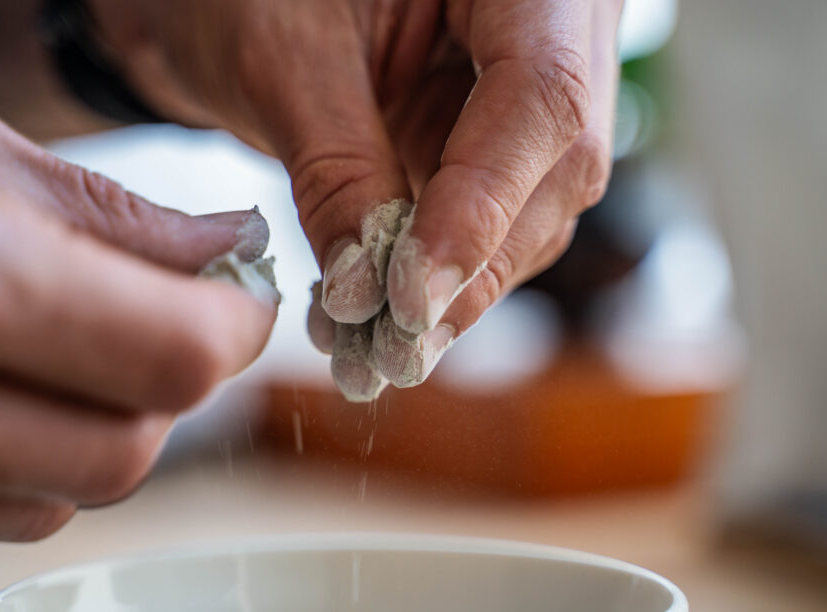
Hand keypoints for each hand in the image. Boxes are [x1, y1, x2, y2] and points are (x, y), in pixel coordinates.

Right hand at [0, 18, 276, 539]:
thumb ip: (101, 212)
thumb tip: (222, 251)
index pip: (171, 358)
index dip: (235, 328)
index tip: (240, 295)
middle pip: (130, 448)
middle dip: (178, 378)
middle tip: (174, 308)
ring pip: (67, 492)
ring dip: (107, 419)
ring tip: (74, 333)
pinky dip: (32, 455)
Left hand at [93, 0, 620, 397]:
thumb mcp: (283, 60)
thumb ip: (337, 169)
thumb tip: (370, 294)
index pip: (541, 95)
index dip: (482, 206)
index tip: (413, 297)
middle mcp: (552, 23)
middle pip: (553, 165)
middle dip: (470, 271)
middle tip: (394, 353)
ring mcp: (526, 86)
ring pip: (530, 210)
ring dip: (452, 291)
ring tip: (371, 349)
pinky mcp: (491, 138)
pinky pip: (487, 219)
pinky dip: (433, 276)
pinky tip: (375, 317)